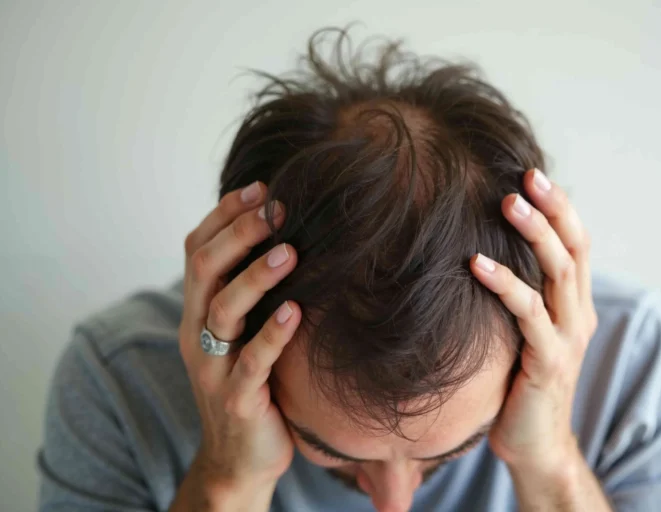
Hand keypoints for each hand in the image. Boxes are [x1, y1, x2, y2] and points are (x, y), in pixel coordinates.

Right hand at [177, 181, 300, 490]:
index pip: (197, 250)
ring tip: (290, 251)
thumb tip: (285, 234)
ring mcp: (214, 367)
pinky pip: (252, 363)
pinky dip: (272, 335)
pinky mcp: (237, 399)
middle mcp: (198, 333)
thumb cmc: (251, 381)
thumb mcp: (242, 332)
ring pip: (223, 311)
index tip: (260, 188)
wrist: (240, 455)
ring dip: (255, 277)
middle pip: (204, 270)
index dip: (224, 216)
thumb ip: (249, 291)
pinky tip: (295, 312)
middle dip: (238, 234)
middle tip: (276, 208)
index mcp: (198, 311)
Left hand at [471, 169, 597, 473]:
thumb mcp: (524, 331)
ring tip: (507, 203)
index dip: (561, 208)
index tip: (532, 174)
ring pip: (559, 275)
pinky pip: (528, 316)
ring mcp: (566, 339)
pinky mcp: (547, 363)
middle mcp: (577, 316)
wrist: (534, 444)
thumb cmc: (519, 383)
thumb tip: (481, 250)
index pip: (577, 245)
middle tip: (526, 176)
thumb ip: (520, 296)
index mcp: (574, 305)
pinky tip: (476, 264)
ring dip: (535, 235)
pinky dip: (505, 285)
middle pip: (574, 250)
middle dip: (553, 209)